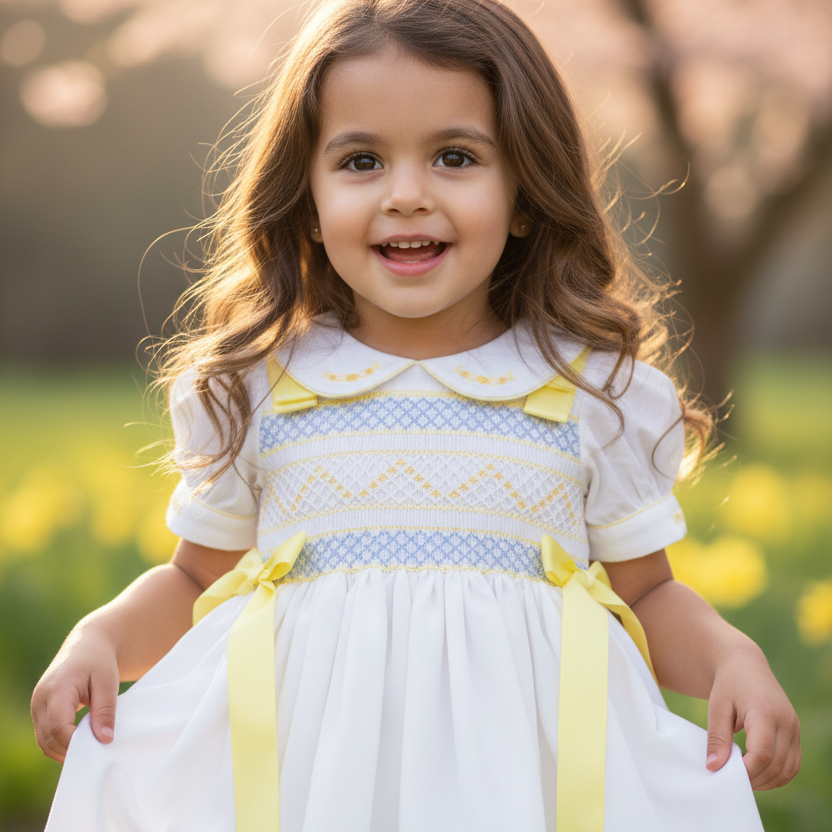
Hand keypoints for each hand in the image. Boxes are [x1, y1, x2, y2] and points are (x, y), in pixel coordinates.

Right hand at [31, 624, 119, 762]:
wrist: (86, 646)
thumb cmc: (99, 661)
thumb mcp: (108, 682)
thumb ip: (105, 711)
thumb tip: (104, 740)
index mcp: (57, 689)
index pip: (59, 726)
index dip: (75, 743)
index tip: (97, 748)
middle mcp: (40, 699)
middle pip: (48, 738)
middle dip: (71, 750)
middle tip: (97, 752)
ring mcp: (36, 705)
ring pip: (44, 741)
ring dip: (65, 750)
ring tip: (90, 748)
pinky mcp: (39, 711)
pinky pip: (45, 735)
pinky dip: (60, 743)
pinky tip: (80, 742)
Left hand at [705, 647, 800, 789]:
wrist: (746, 666)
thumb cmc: (728, 685)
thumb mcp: (717, 707)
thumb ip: (717, 738)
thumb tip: (714, 767)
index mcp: (765, 712)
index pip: (762, 752)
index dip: (746, 769)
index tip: (727, 772)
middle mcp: (786, 721)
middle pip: (776, 764)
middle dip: (754, 778)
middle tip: (731, 777)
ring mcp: (794, 728)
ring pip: (788, 769)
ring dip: (767, 780)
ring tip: (743, 776)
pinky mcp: (796, 734)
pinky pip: (793, 764)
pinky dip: (777, 774)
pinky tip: (758, 773)